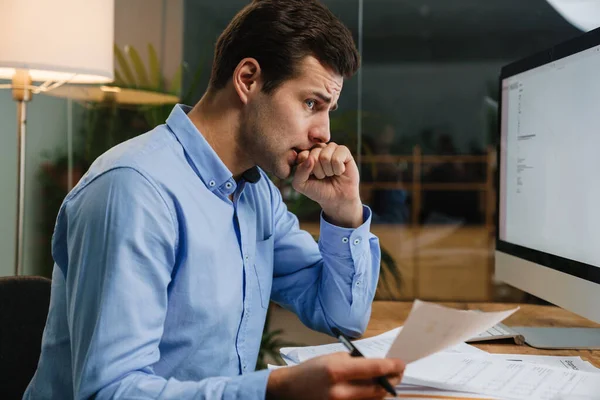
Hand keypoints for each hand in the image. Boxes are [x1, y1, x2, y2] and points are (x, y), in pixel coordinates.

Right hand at [266, 352, 404, 399]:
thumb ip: (355, 363)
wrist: (292, 389)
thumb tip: (379, 367)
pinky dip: (372, 398)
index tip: (401, 363)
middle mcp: (340, 391)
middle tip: (398, 373)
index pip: (374, 369)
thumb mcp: (333, 358)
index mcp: (337, 370)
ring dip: (384, 390)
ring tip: (387, 381)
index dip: (392, 366)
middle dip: (393, 381)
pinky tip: (374, 390)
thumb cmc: (312, 370)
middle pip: (378, 389)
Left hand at [292, 143, 362, 227]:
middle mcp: (318, 148)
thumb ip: (299, 171)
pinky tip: (340, 171)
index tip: (311, 176)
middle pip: (313, 156)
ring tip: (331, 173)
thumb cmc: (318, 190)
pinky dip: (338, 169)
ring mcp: (331, 148)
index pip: (302, 155)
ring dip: (328, 171)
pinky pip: (337, 158)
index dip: (307, 170)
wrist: (337, 199)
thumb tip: (310, 158)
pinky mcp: (344, 151)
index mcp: (306, 153)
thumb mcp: (301, 184)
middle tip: (323, 176)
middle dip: (318, 172)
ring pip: (325, 157)